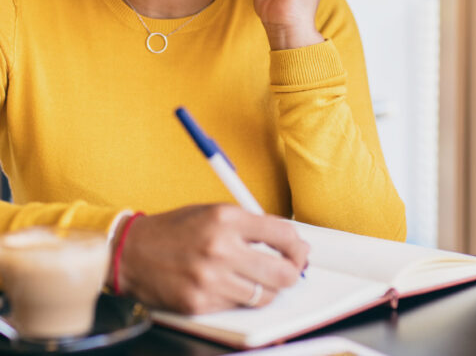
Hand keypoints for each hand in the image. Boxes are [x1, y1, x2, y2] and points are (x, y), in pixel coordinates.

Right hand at [110, 204, 308, 313]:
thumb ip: (248, 224)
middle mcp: (220, 249)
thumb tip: (285, 239)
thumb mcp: (213, 211)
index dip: (298, 245)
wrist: (132, 252)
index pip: (282, 234)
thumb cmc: (175, 229)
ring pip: (264, 295)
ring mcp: (210, 280)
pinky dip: (242, 298)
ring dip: (269, 288)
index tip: (299, 249)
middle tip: (292, 269)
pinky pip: (238, 306)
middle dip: (293, 272)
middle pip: (282, 271)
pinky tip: (233, 286)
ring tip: (261, 279)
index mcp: (226, 219)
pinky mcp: (200, 303)